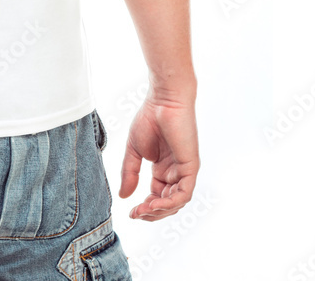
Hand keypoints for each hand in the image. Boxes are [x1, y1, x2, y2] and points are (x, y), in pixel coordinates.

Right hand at [118, 91, 199, 220]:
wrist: (163, 100)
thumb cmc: (150, 118)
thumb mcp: (134, 150)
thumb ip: (129, 173)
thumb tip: (124, 196)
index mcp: (163, 168)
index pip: (157, 196)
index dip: (145, 208)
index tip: (131, 212)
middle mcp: (175, 172)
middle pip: (167, 203)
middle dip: (152, 213)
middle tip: (137, 214)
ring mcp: (184, 170)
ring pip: (176, 202)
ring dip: (160, 210)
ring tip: (144, 210)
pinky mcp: (190, 167)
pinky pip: (184, 193)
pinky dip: (170, 202)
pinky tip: (154, 203)